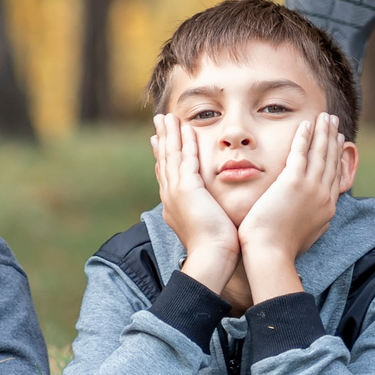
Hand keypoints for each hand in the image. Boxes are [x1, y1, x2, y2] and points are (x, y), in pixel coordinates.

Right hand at [153, 115, 243, 301]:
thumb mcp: (206, 227)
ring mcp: (176, 191)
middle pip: (164, 161)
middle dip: (162, 140)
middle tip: (158, 122)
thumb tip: (211, 212)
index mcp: (173, 206)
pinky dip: (184, 141)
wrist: (211, 258)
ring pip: (171, 156)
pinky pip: (185, 158)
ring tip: (166, 116)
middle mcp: (170, 196)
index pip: (166, 175)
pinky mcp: (187, 188)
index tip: (160, 143)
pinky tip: (185, 127)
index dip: (163, 157)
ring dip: (170, 134)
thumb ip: (206, 215)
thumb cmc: (215, 249)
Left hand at [238, 115, 351, 299]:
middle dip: (333, 138)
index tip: (339, 142)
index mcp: (327, 208)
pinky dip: (305, 136)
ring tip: (325, 116)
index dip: (337, 156)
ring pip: (320, 152)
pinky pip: (301, 152)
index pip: (335, 176)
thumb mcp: (308, 236)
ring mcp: (311, 187)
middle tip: (334, 122)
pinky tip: (306, 124)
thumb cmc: (281, 249)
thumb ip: (317, 223)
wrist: (270, 253)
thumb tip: (324, 220)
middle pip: (331, 160)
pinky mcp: (294, 182)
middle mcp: (323, 195)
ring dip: (323, 132)